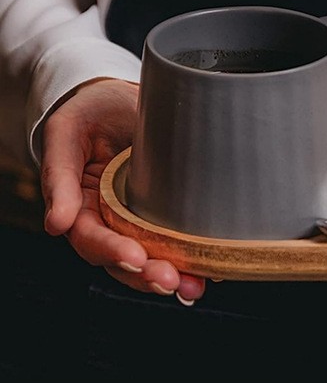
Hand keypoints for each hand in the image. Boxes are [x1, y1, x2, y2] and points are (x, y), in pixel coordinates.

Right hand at [40, 78, 204, 304]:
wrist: (125, 96)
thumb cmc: (90, 111)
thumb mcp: (67, 132)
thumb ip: (59, 176)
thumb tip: (57, 225)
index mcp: (81, 205)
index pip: (92, 238)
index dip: (111, 251)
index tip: (135, 258)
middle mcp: (110, 219)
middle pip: (123, 259)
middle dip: (146, 275)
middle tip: (171, 281)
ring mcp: (140, 219)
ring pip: (152, 259)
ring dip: (172, 278)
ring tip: (193, 287)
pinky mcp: (167, 213)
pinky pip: (177, 243)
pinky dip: (193, 260)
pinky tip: (213, 271)